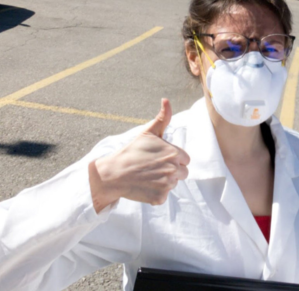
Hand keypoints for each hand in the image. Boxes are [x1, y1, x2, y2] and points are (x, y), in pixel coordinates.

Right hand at [89, 98, 190, 212]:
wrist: (113, 174)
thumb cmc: (132, 152)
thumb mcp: (148, 133)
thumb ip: (162, 118)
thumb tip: (166, 100)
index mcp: (175, 153)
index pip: (185, 159)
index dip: (172, 159)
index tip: (158, 158)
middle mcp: (174, 169)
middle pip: (183, 173)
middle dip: (171, 171)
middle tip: (152, 168)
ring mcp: (168, 184)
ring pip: (173, 184)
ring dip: (164, 182)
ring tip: (147, 176)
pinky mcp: (160, 197)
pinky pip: (164, 196)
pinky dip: (155, 193)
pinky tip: (144, 186)